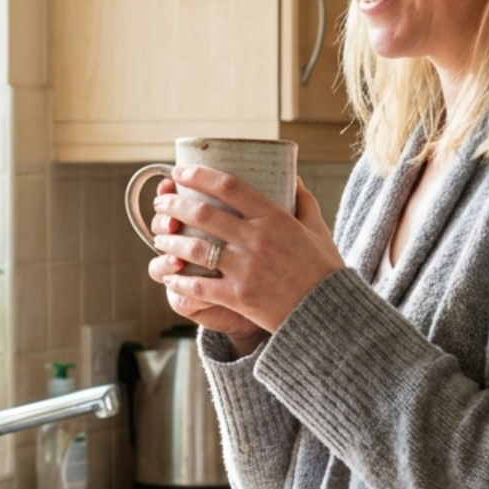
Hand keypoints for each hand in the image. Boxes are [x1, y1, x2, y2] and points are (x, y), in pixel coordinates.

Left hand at [148, 166, 344, 335]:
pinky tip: (170, 276)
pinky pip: (198, 286)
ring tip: (160, 237)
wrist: (327, 314)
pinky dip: (179, 280)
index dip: (199, 176)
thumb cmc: (323, 270)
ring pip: (194, 249)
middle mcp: (256, 239)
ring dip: (170, 241)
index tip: (180, 173)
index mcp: (274, 218)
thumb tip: (293, 175)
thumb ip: (303, 200)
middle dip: (174, 205)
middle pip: (202, 214)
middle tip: (161, 204)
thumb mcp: (317, 228)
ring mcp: (245, 269)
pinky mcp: (238, 296)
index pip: (229, 186)